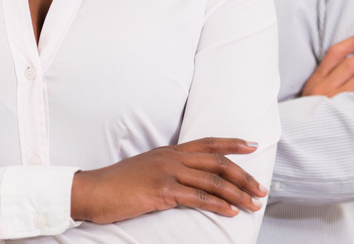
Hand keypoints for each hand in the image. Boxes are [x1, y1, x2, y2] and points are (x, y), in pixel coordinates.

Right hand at [71, 137, 266, 222]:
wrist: (92, 190)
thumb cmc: (118, 184)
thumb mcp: (147, 170)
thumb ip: (169, 170)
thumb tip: (188, 180)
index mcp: (170, 151)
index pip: (209, 143)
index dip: (233, 143)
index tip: (253, 145)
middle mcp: (172, 158)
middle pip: (218, 162)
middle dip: (244, 175)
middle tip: (261, 188)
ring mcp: (167, 173)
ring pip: (212, 181)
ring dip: (237, 193)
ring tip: (253, 203)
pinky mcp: (161, 191)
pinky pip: (197, 197)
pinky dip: (218, 204)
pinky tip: (230, 211)